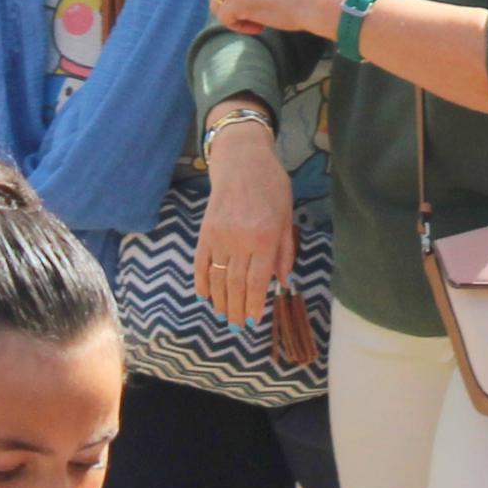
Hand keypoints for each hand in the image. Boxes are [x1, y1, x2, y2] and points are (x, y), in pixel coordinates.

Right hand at [196, 128, 296, 326]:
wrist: (242, 160)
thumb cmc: (271, 187)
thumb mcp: (286, 217)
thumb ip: (284, 251)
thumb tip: (282, 282)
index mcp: (264, 238)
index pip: (256, 281)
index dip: (254, 304)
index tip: (253, 320)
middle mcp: (240, 240)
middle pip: (236, 285)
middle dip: (236, 309)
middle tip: (236, 327)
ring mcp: (219, 236)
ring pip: (218, 277)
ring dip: (220, 301)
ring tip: (223, 316)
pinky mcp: (205, 231)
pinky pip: (201, 262)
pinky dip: (202, 281)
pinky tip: (204, 296)